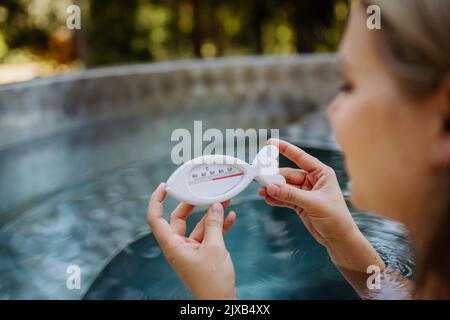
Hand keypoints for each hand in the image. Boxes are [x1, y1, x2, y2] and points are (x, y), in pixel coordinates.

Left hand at [147, 183, 236, 299]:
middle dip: (191, 205)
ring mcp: (190, 250)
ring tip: (224, 202)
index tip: (164, 187)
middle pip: (178, 219)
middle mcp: (178, 247)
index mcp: (173, 246)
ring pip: (197, 226)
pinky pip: (208, 235)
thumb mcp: (214, 248)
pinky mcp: (202, 254)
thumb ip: (214, 225)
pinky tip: (230, 217)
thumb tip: (215, 206)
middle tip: (201, 192)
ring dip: (210, 215)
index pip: (156, 219)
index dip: (156, 201)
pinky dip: (218, 227)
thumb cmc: (212, 282)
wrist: (220, 302)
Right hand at [259, 139, 384, 271]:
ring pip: (284, 187)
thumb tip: (271, 187)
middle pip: (288, 174)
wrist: (339, 239)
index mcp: (321, 173)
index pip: (301, 157)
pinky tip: (267, 199)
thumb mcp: (313, 203)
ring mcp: (305, 192)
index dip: (285, 149)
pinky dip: (276, 198)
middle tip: (260, 180)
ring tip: (261, 191)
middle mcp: (313, 180)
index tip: (270, 143)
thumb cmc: (336, 218)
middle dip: (274, 178)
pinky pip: (284, 197)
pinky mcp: (300, 203)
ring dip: (273, 189)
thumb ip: (291, 195)